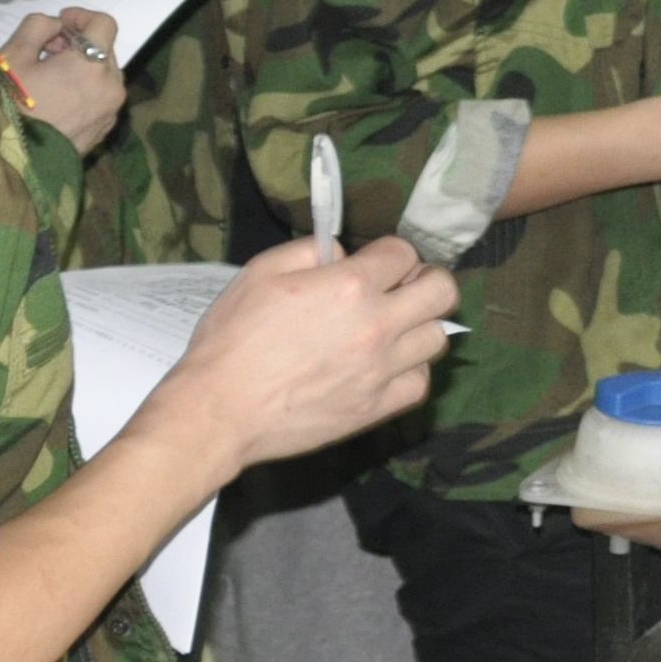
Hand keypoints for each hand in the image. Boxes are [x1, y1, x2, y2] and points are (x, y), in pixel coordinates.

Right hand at [7, 9, 127, 153]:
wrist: (10, 161)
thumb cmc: (8, 105)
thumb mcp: (12, 57)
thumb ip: (37, 27)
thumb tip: (56, 26)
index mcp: (92, 65)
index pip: (104, 24)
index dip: (81, 16)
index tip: (60, 22)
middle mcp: (111, 86)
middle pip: (104, 49)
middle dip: (77, 43)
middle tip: (46, 51)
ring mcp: (111, 110)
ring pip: (103, 74)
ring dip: (81, 66)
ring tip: (47, 77)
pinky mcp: (104, 129)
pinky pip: (100, 97)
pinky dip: (84, 89)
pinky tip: (56, 99)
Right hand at [145, 234, 458, 475]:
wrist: (218, 410)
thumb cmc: (231, 340)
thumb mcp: (259, 273)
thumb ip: (309, 251)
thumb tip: (343, 254)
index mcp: (349, 286)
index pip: (404, 252)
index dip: (391, 253)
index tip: (378, 264)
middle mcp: (376, 325)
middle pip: (442, 292)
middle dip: (428, 281)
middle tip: (404, 289)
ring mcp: (381, 370)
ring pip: (437, 338)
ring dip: (419, 327)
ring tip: (392, 330)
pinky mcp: (376, 408)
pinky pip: (420, 383)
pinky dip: (410, 371)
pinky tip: (386, 367)